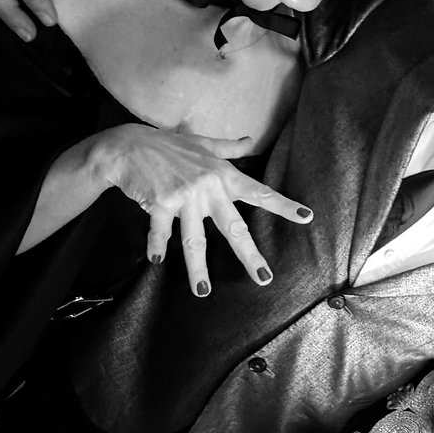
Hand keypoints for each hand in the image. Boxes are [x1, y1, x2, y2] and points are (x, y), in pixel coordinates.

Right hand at [93, 124, 312, 295]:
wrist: (128, 144)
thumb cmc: (168, 145)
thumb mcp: (202, 144)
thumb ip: (228, 147)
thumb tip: (249, 141)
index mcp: (223, 175)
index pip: (259, 193)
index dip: (283, 206)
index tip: (306, 217)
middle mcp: (208, 188)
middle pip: (233, 227)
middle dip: (249, 255)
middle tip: (264, 278)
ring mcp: (184, 197)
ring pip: (194, 240)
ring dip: (198, 268)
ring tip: (203, 292)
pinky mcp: (160, 203)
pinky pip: (160, 231)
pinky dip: (156, 245)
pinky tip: (157, 261)